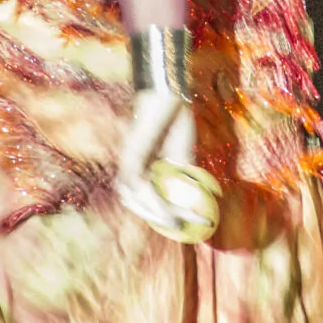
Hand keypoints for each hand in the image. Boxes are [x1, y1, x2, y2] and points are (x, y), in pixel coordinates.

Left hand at [114, 87, 211, 238]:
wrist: (171, 94)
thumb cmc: (175, 119)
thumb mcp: (183, 154)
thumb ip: (183, 176)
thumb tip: (193, 200)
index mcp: (144, 167)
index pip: (148, 197)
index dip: (163, 213)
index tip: (180, 225)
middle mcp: (132, 166)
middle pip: (138, 201)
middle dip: (158, 218)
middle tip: (178, 228)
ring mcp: (129, 161)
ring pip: (134, 197)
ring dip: (154, 213)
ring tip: (174, 222)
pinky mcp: (131, 155)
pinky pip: (136, 184)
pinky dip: (151, 199)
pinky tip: (167, 209)